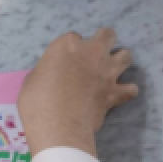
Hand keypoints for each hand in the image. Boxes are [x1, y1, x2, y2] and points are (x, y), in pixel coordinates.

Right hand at [17, 28, 137, 156]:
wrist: (57, 126)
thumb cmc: (35, 102)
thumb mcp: (31, 81)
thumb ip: (46, 72)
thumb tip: (51, 76)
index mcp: (66, 46)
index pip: (72, 37)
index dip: (69, 49)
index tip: (64, 60)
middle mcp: (91, 52)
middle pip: (107, 35)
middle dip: (103, 41)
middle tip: (95, 54)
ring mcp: (107, 71)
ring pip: (126, 55)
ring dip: (120, 61)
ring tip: (111, 70)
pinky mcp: (115, 92)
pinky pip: (130, 89)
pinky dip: (126, 91)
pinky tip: (119, 94)